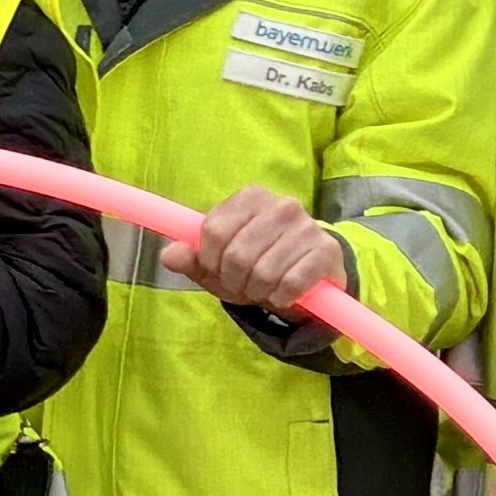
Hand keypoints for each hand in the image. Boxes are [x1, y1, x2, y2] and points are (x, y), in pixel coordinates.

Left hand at [168, 187, 349, 310]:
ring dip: (259, 291)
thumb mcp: (218, 265)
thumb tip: (168, 255)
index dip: (210, 260)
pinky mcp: (326, 251)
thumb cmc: (256, 266)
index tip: (218, 270)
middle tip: (245, 284)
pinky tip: (286, 293)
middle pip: (237, 255)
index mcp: (250, 198)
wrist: (309, 277)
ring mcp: (307, 226)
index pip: (213, 230)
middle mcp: (281, 205)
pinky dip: (282, 297)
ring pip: (264, 272)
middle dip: (235, 281)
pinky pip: (291, 283)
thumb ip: (191, 259)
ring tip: (266, 288)